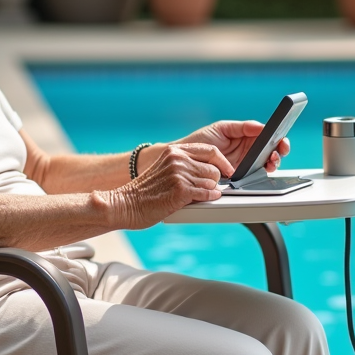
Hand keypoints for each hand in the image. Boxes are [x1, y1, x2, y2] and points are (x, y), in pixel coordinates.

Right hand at [108, 144, 232, 229]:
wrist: (126, 204)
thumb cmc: (144, 192)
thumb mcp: (164, 168)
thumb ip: (183, 164)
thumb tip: (207, 169)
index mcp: (174, 151)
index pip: (209, 150)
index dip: (223, 162)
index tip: (228, 170)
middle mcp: (178, 159)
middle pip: (214, 168)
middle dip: (214, 181)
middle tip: (208, 188)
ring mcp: (180, 174)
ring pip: (212, 181)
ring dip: (209, 191)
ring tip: (196, 196)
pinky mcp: (181, 190)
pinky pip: (207, 193)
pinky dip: (210, 198)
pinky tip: (205, 199)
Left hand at [174, 120, 289, 173]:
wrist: (186, 159)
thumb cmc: (201, 141)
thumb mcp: (222, 128)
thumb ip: (242, 127)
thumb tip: (261, 126)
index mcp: (246, 136)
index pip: (267, 135)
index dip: (278, 136)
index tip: (281, 137)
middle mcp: (249, 150)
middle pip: (272, 149)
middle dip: (280, 149)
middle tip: (280, 150)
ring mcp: (246, 163)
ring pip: (268, 162)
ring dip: (274, 161)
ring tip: (272, 160)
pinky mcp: (241, 176)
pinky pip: (256, 175)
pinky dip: (264, 172)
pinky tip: (264, 168)